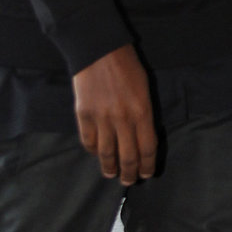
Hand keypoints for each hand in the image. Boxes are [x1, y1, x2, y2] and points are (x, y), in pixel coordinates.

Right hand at [72, 44, 156, 184]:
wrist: (99, 50)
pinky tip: (97, 153)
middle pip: (128, 157)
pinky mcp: (83, 115)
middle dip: (129, 173)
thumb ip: (144, 115)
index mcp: (142, 112)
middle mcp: (123, 119)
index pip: (148, 149)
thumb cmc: (127, 66)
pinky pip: (89, 141)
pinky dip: (93, 151)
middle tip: (129, 181)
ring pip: (106, 154)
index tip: (147, 174)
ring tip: (111, 174)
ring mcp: (101, 119)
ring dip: (109, 168)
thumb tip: (141, 138)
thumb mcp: (144, 89)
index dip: (148, 166)